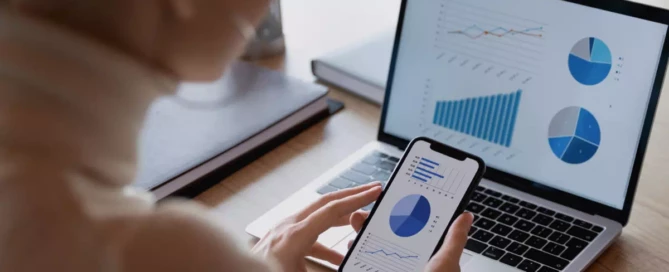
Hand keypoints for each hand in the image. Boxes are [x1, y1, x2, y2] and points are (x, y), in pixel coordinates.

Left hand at [251, 183, 382, 271]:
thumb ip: (328, 271)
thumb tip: (347, 264)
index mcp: (295, 236)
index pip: (332, 209)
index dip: (357, 199)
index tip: (375, 191)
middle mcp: (288, 227)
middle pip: (326, 203)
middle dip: (351, 196)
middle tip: (372, 190)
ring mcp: (282, 231)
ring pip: (317, 216)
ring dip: (340, 217)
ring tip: (360, 221)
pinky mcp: (278, 240)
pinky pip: (308, 233)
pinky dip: (327, 240)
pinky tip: (338, 257)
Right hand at [348, 211, 473, 271]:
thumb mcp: (445, 265)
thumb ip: (453, 241)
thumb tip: (466, 216)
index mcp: (429, 259)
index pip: (414, 230)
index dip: (402, 214)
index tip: (390, 200)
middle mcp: (410, 265)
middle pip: (390, 237)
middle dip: (377, 222)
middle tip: (365, 213)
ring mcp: (392, 269)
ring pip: (376, 250)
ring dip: (364, 237)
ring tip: (357, 227)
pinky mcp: (379, 270)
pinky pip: (367, 264)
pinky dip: (358, 256)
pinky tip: (353, 249)